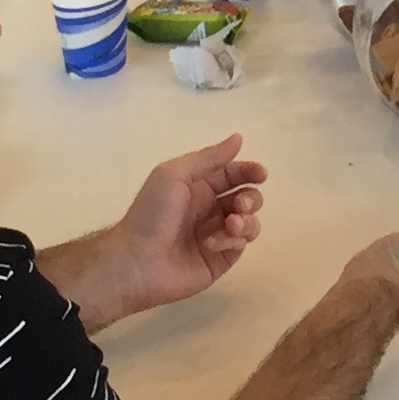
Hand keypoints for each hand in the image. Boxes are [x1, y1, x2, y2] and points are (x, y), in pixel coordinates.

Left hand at [102, 135, 268, 314]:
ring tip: (230, 224)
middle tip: (240, 204)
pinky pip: (239, 245)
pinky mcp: (219, 260)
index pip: (232, 175)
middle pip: (246, 198)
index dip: (248, 172)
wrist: (136, 261)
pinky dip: (232, 240)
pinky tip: (212, 243)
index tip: (261, 175)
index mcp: (198, 188)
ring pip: (249, 223)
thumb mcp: (175, 174)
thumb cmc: (152, 213)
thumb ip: (209, 157)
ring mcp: (216, 236)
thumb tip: (238, 138)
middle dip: (251, 198)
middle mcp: (209, 210)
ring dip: (246, 220)